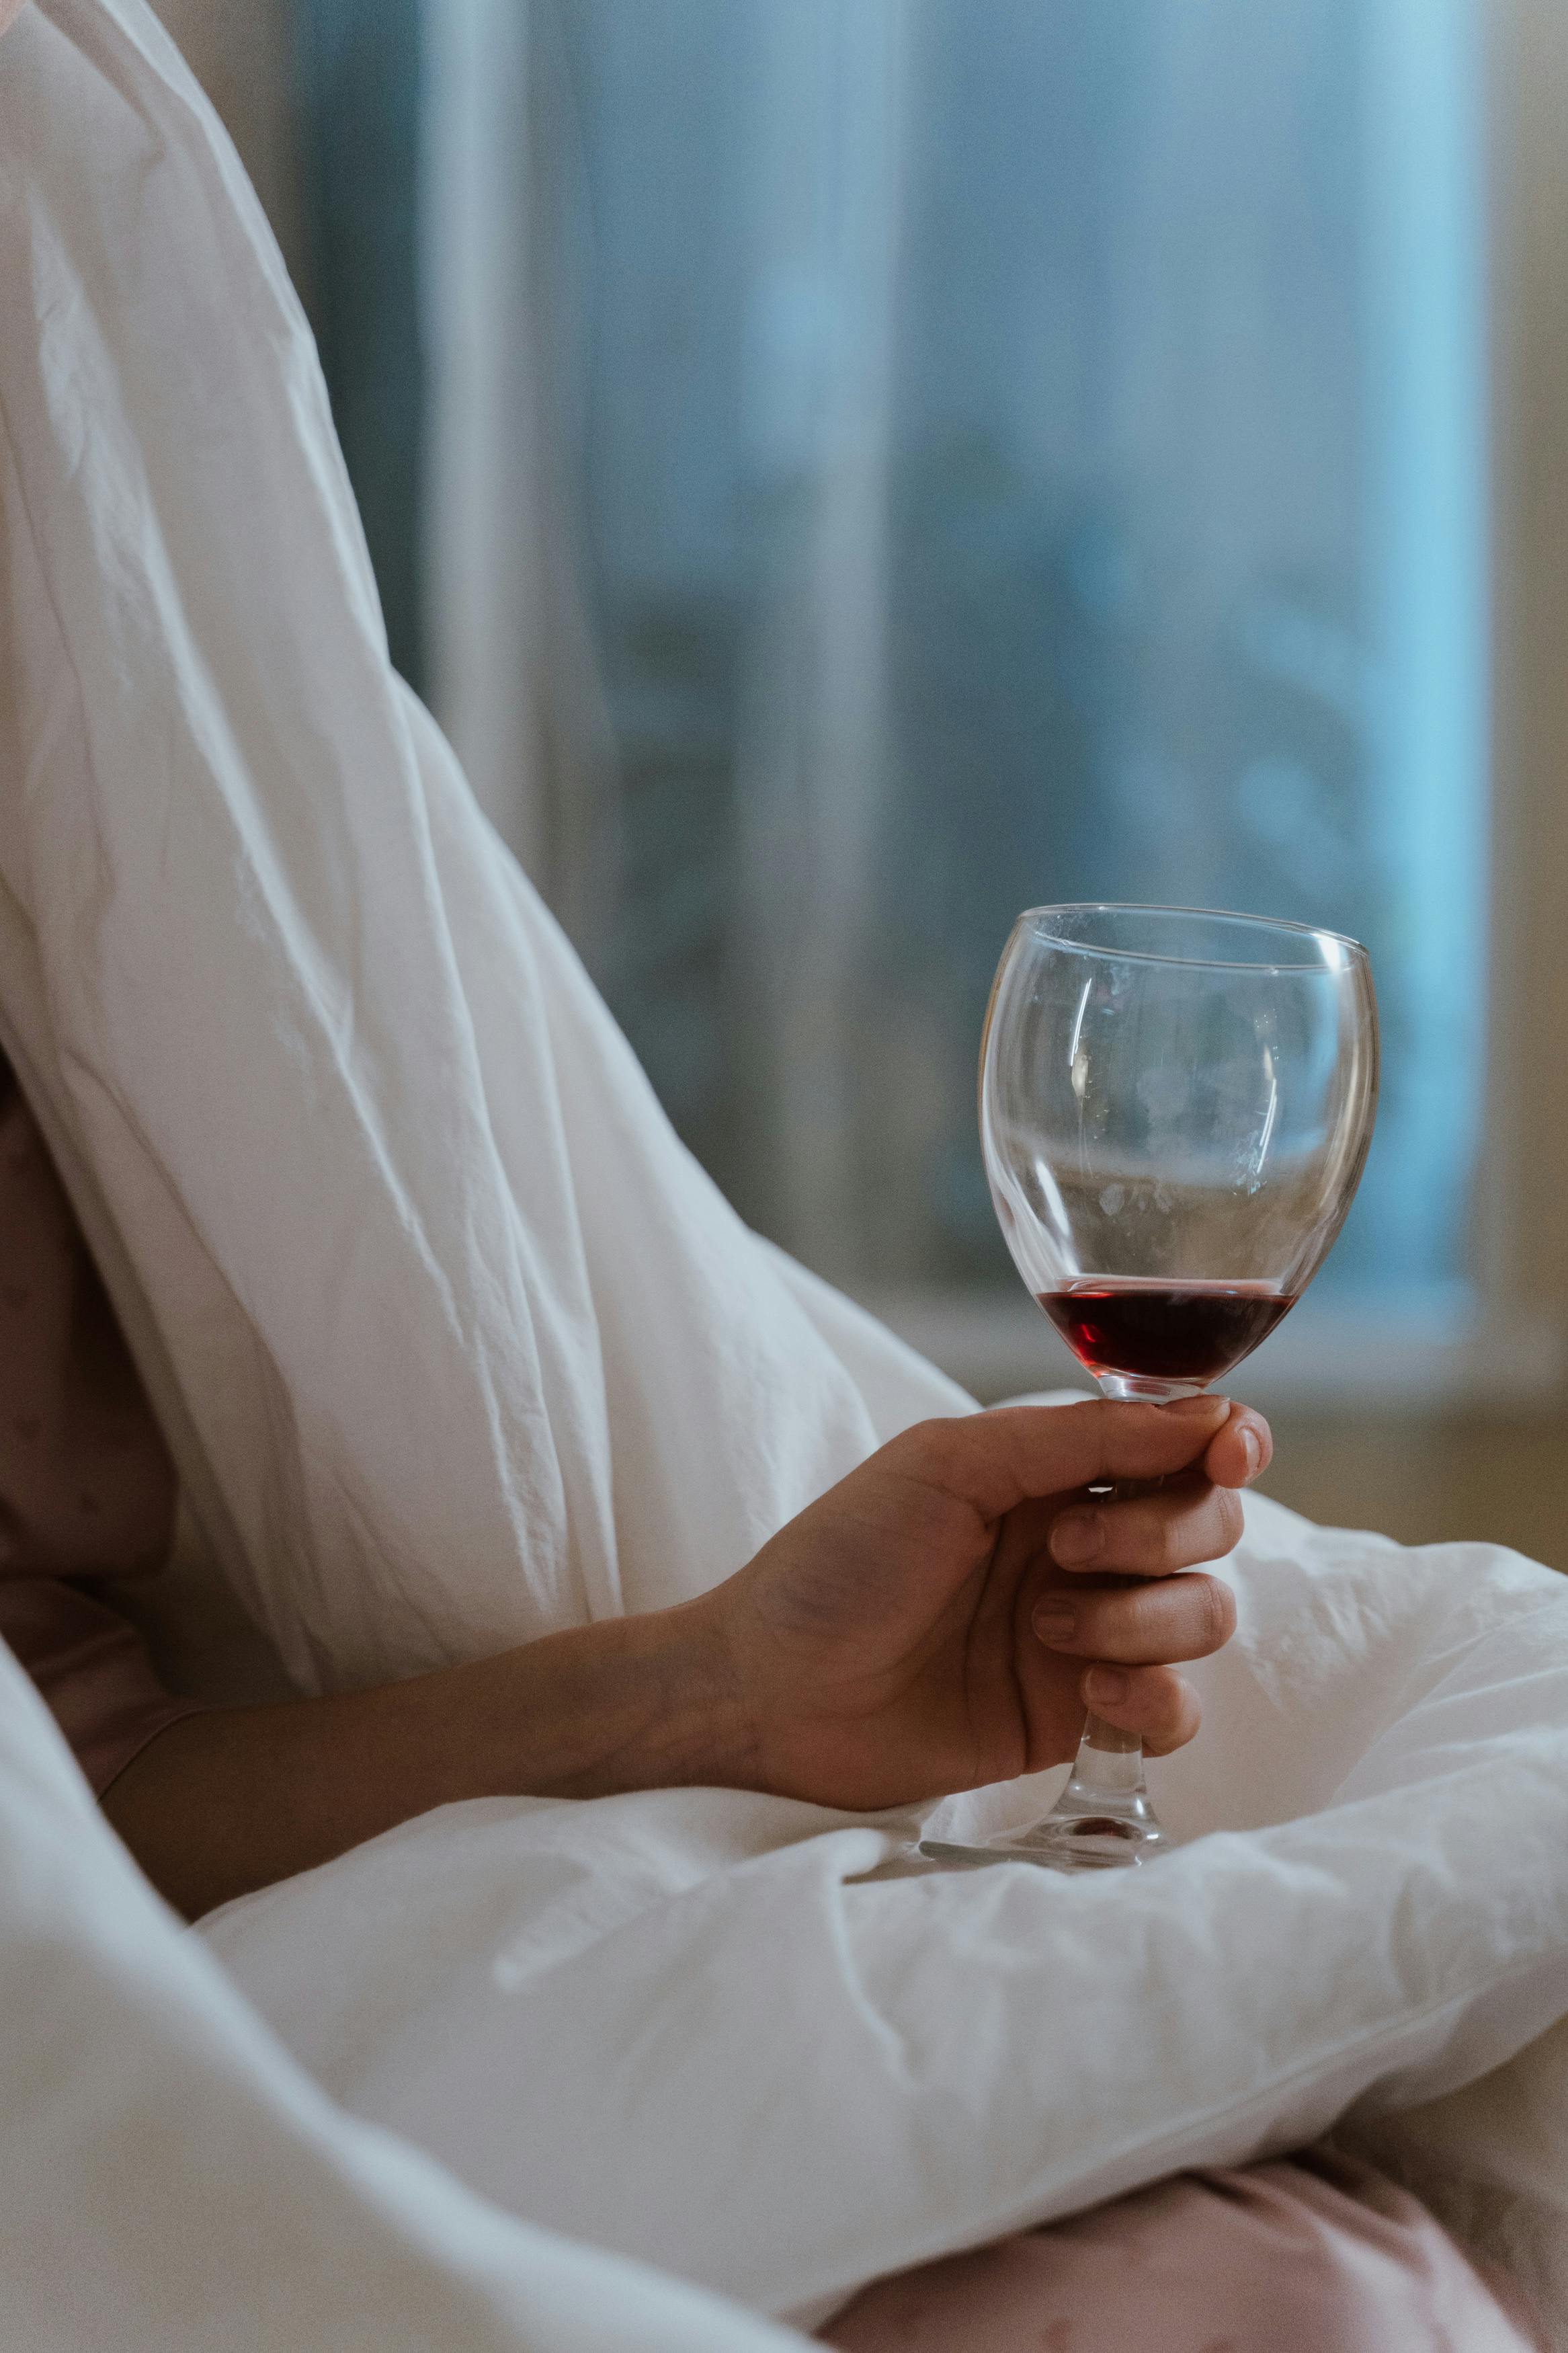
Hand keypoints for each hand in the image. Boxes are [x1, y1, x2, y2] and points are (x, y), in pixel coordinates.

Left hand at [704, 1396, 1268, 1811]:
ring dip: (1143, 1619)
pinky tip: (1090, 1694)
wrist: (771, 1690)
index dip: (1225, 1443)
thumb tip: (1200, 1417)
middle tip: (1063, 1550)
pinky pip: (1177, 1711)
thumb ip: (1076, 1437)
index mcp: (1053, 1472)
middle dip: (1161, 1533)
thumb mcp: (947, 1465)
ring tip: (1042, 1631)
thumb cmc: (839, 1562)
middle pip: (1209, 1525)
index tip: (1227, 1454)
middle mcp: (1084, 1547)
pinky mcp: (1077, 1721)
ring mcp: (1087, 1636)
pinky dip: (1155, 1700)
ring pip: (1204, 1615)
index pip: (1180, 1445)